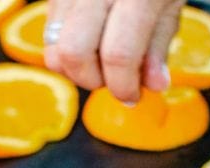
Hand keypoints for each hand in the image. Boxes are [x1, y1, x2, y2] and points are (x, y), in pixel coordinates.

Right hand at [44, 0, 184, 105]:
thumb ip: (160, 43)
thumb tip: (153, 86)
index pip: (119, 54)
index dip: (123, 86)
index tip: (132, 96)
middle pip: (74, 52)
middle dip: (92, 79)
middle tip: (113, 77)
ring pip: (53, 45)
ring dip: (75, 68)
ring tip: (99, 59)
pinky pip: (49, 29)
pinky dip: (65, 46)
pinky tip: (89, 38)